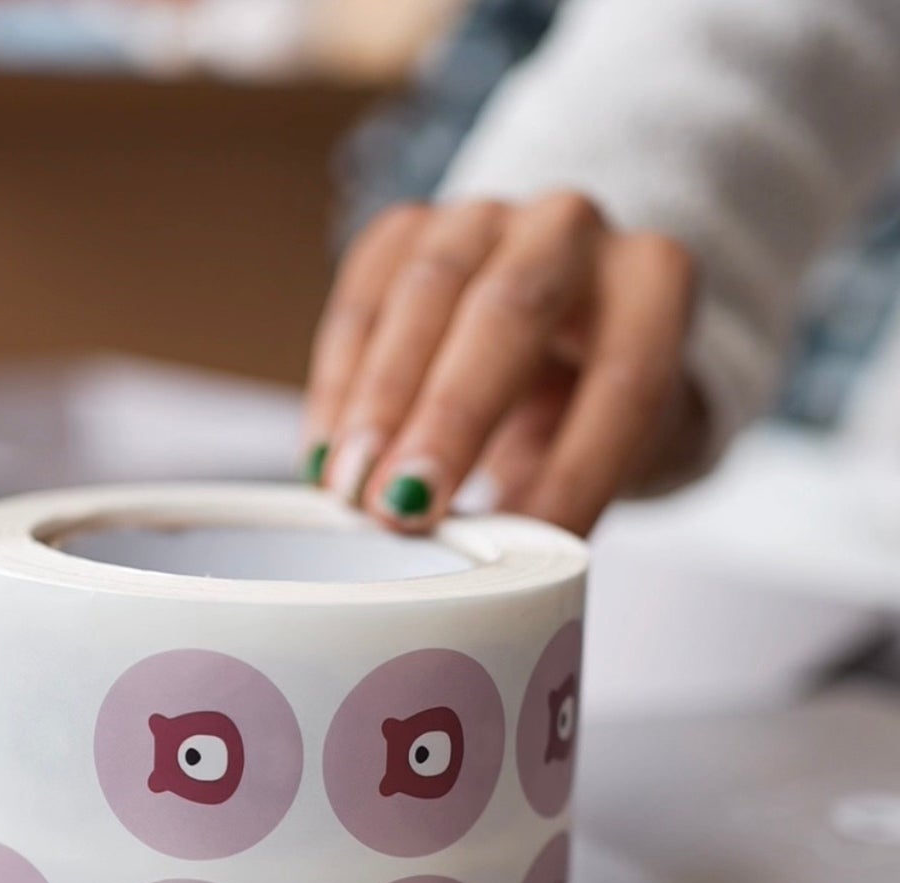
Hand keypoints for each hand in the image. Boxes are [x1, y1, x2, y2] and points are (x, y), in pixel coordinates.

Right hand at [302, 195, 699, 535]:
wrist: (563, 323)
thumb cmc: (591, 399)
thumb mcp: (616, 453)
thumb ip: (571, 492)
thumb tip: (503, 565)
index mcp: (653, 283)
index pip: (624, 380)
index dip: (575, 473)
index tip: (525, 554)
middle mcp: (571, 230)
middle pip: (512, 311)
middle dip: (451, 418)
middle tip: (403, 509)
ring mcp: (483, 219)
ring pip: (426, 291)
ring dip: (378, 403)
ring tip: (347, 491)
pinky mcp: (407, 230)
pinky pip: (363, 295)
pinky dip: (338, 382)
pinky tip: (326, 455)